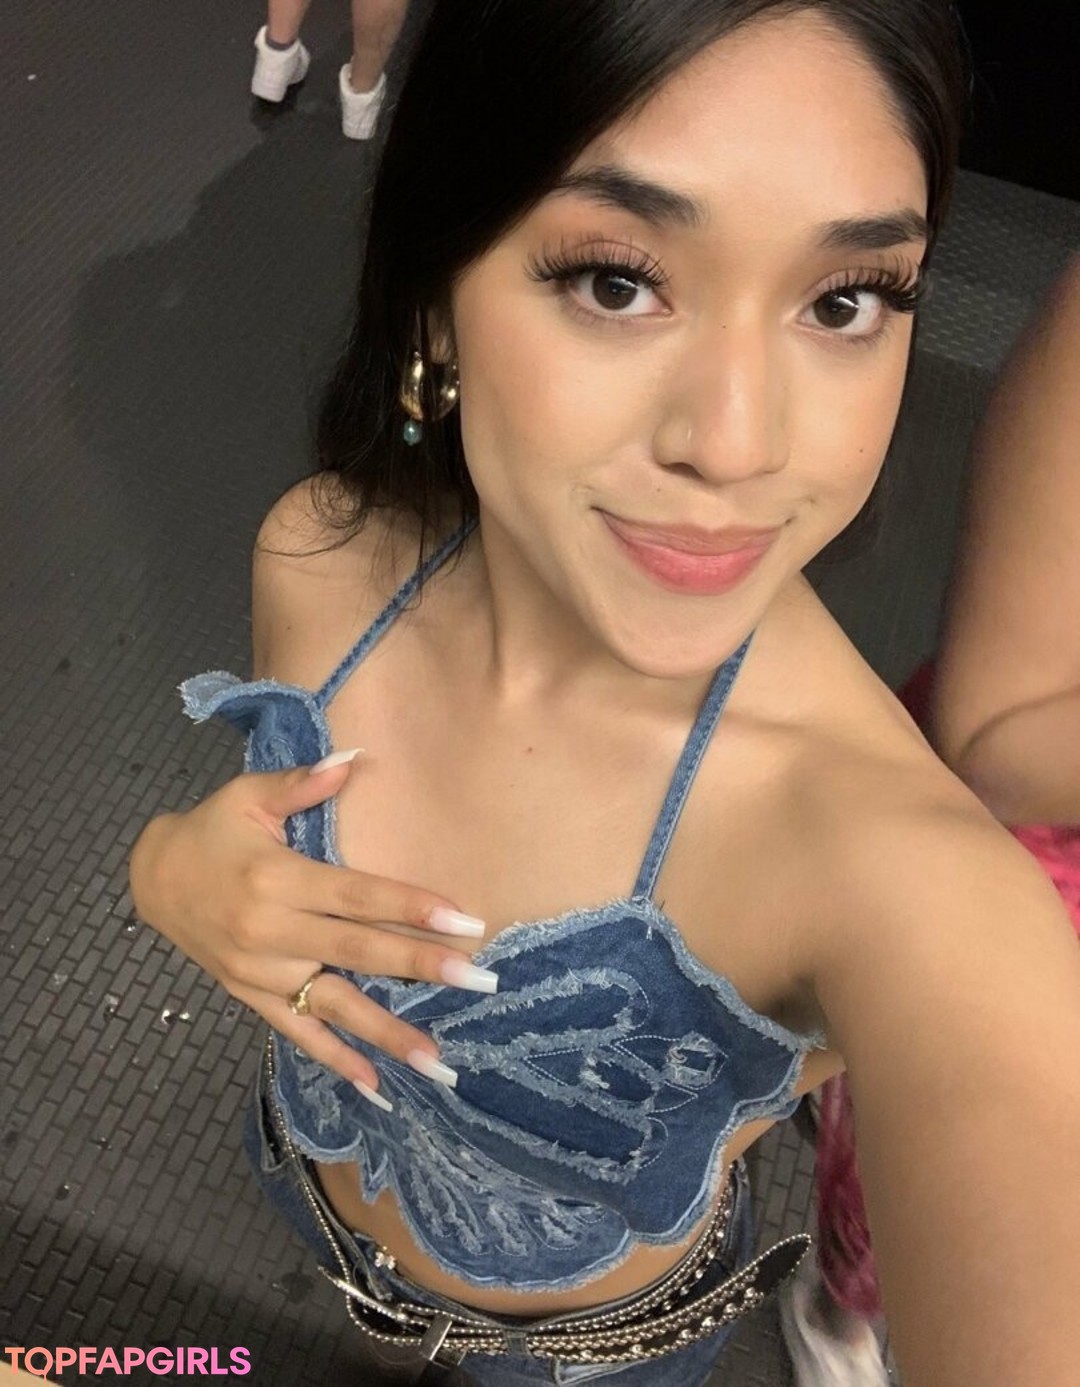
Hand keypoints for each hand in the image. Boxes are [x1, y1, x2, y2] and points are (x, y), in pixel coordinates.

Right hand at [128, 756, 489, 1099]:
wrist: (154, 878)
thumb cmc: (213, 830)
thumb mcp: (249, 795)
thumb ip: (301, 783)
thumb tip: (353, 760)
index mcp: (277, 879)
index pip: (356, 896)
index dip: (410, 907)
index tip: (463, 921)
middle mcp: (271, 932)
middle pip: (357, 951)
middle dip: (420, 966)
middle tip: (477, 981)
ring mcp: (261, 972)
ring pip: (334, 1005)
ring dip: (387, 1032)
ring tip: (438, 1060)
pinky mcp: (252, 997)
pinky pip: (299, 1032)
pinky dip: (336, 1060)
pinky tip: (378, 1086)